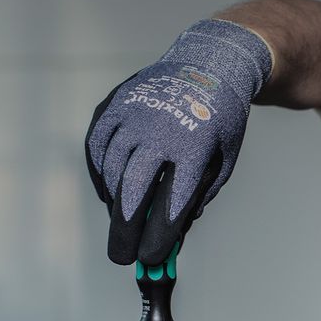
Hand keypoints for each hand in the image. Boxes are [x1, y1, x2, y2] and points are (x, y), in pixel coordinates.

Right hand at [85, 19, 271, 265]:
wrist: (207, 63)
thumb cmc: (219, 119)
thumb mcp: (223, 158)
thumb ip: (199, 195)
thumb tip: (174, 232)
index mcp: (193, 144)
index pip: (171, 201)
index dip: (159, 234)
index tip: (150, 257)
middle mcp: (157, 128)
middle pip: (132, 189)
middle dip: (124, 229)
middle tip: (121, 256)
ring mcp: (131, 113)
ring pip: (111, 170)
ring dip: (114, 204)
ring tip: (121, 225)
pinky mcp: (113, 105)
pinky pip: (97, 148)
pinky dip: (101, 175)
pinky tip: (109, 194)